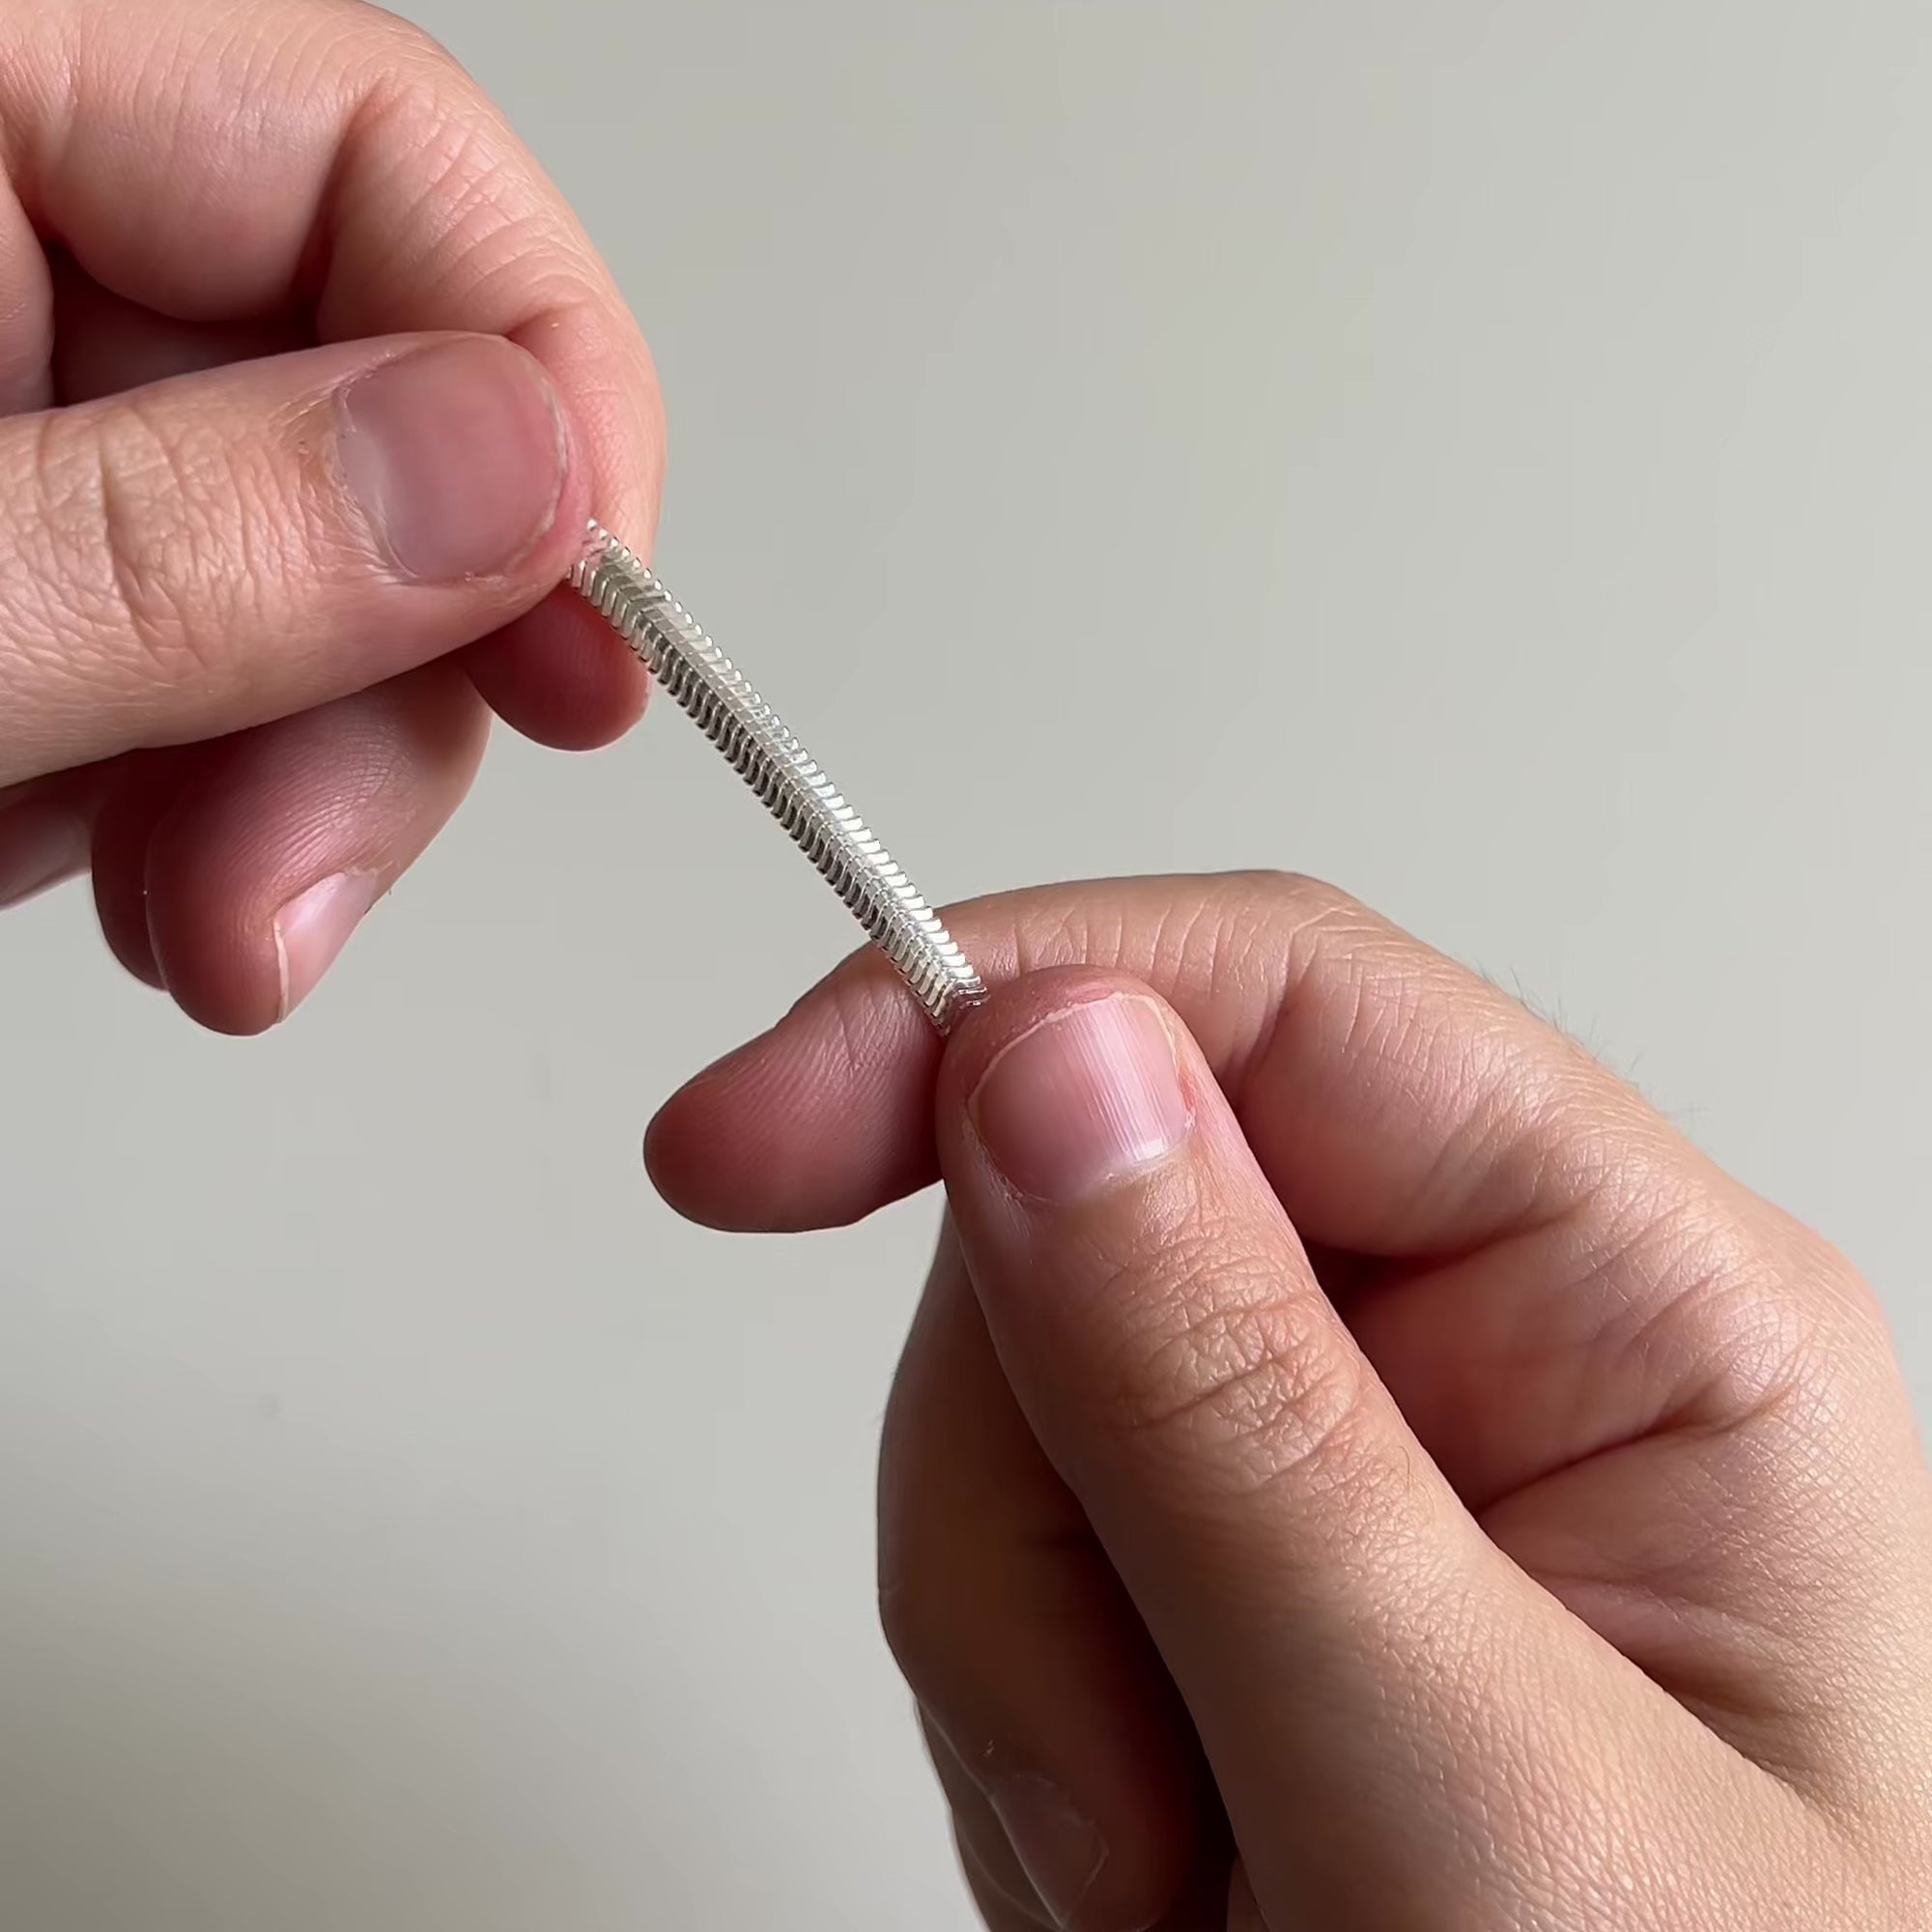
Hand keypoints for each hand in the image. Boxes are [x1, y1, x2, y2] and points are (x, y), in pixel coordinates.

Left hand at [0, 0, 658, 1028]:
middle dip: (382, 691)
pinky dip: (188, 793)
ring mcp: (2, 399)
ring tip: (178, 927)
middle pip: (368, 402)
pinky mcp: (9, 541)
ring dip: (288, 781)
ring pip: (306, 565)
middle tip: (296, 901)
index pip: (372, 150)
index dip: (541, 397)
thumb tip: (522, 480)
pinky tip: (86, 863)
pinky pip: (198, 647)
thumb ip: (174, 543)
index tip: (596, 650)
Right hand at [648, 872, 1931, 1928]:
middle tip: (1116, 1765)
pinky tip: (1156, 1861)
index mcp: (1639, 1307)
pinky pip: (1004, 1546)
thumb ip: (1241, 1419)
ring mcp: (1348, 1460)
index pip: (1280, 996)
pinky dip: (1024, 1724)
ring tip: (1174, 1868)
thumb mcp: (1461, 1790)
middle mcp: (1489, 1342)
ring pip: (1014, 1397)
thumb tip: (1050, 1063)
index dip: (997, 1003)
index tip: (763, 1126)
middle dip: (1026, 1488)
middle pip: (1096, 1209)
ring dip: (1026, 1655)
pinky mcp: (1231, 1572)